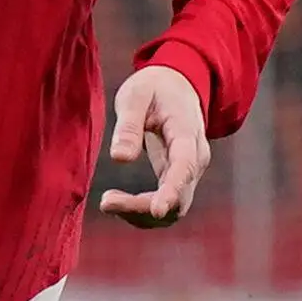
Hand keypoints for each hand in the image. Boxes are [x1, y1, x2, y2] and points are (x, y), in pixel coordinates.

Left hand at [98, 63, 211, 226]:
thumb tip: (119, 158)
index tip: (156, 210)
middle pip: (180, 196)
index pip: (185, 166)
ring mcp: (190, 172)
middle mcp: (196, 158)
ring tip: (107, 202)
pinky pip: (167, 206)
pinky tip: (117, 203)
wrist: (178, 86)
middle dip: (145, 208)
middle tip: (106, 201)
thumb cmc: (154, 88)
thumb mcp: (136, 95)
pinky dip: (143, 212)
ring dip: (141, 214)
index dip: (172, 191)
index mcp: (187, 132)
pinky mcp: (178, 180)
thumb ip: (129, 125)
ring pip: (174, 208)